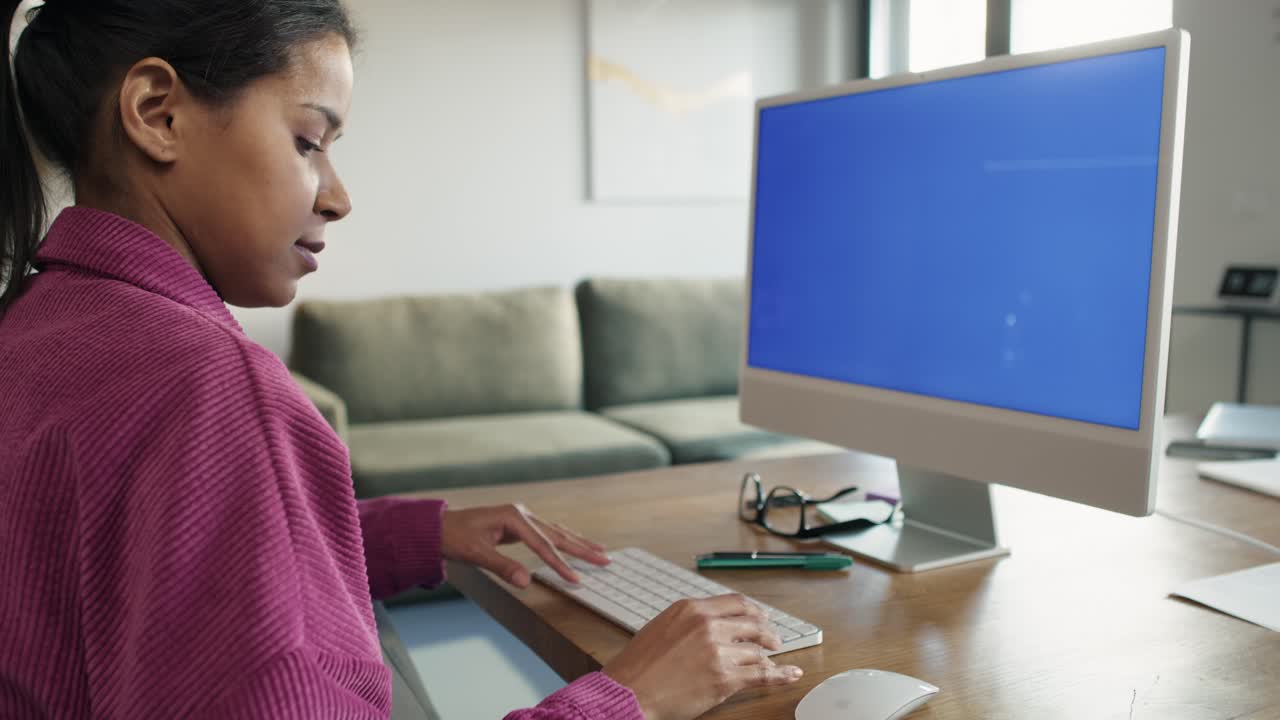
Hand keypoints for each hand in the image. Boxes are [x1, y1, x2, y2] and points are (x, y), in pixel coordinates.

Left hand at [440, 504, 608, 586]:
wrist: (438, 527)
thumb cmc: (455, 538)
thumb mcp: (476, 554)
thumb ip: (502, 567)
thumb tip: (526, 582)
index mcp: (514, 517)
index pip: (543, 545)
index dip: (560, 564)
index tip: (577, 580)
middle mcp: (522, 514)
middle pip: (558, 535)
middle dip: (582, 549)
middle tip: (606, 561)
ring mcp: (522, 518)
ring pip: (556, 533)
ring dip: (579, 543)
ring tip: (601, 551)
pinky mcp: (519, 525)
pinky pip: (548, 534)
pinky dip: (564, 540)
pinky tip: (576, 543)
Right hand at [602, 595, 802, 719]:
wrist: (629, 690)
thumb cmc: (639, 664)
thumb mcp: (663, 625)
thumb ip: (691, 620)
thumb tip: (715, 623)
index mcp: (692, 609)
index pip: (736, 603)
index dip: (754, 611)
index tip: (761, 617)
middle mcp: (708, 625)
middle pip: (753, 624)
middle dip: (766, 633)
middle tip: (773, 640)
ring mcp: (718, 651)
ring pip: (757, 651)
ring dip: (766, 657)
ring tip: (772, 661)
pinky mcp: (725, 678)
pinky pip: (761, 674)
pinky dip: (780, 675)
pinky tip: (790, 674)